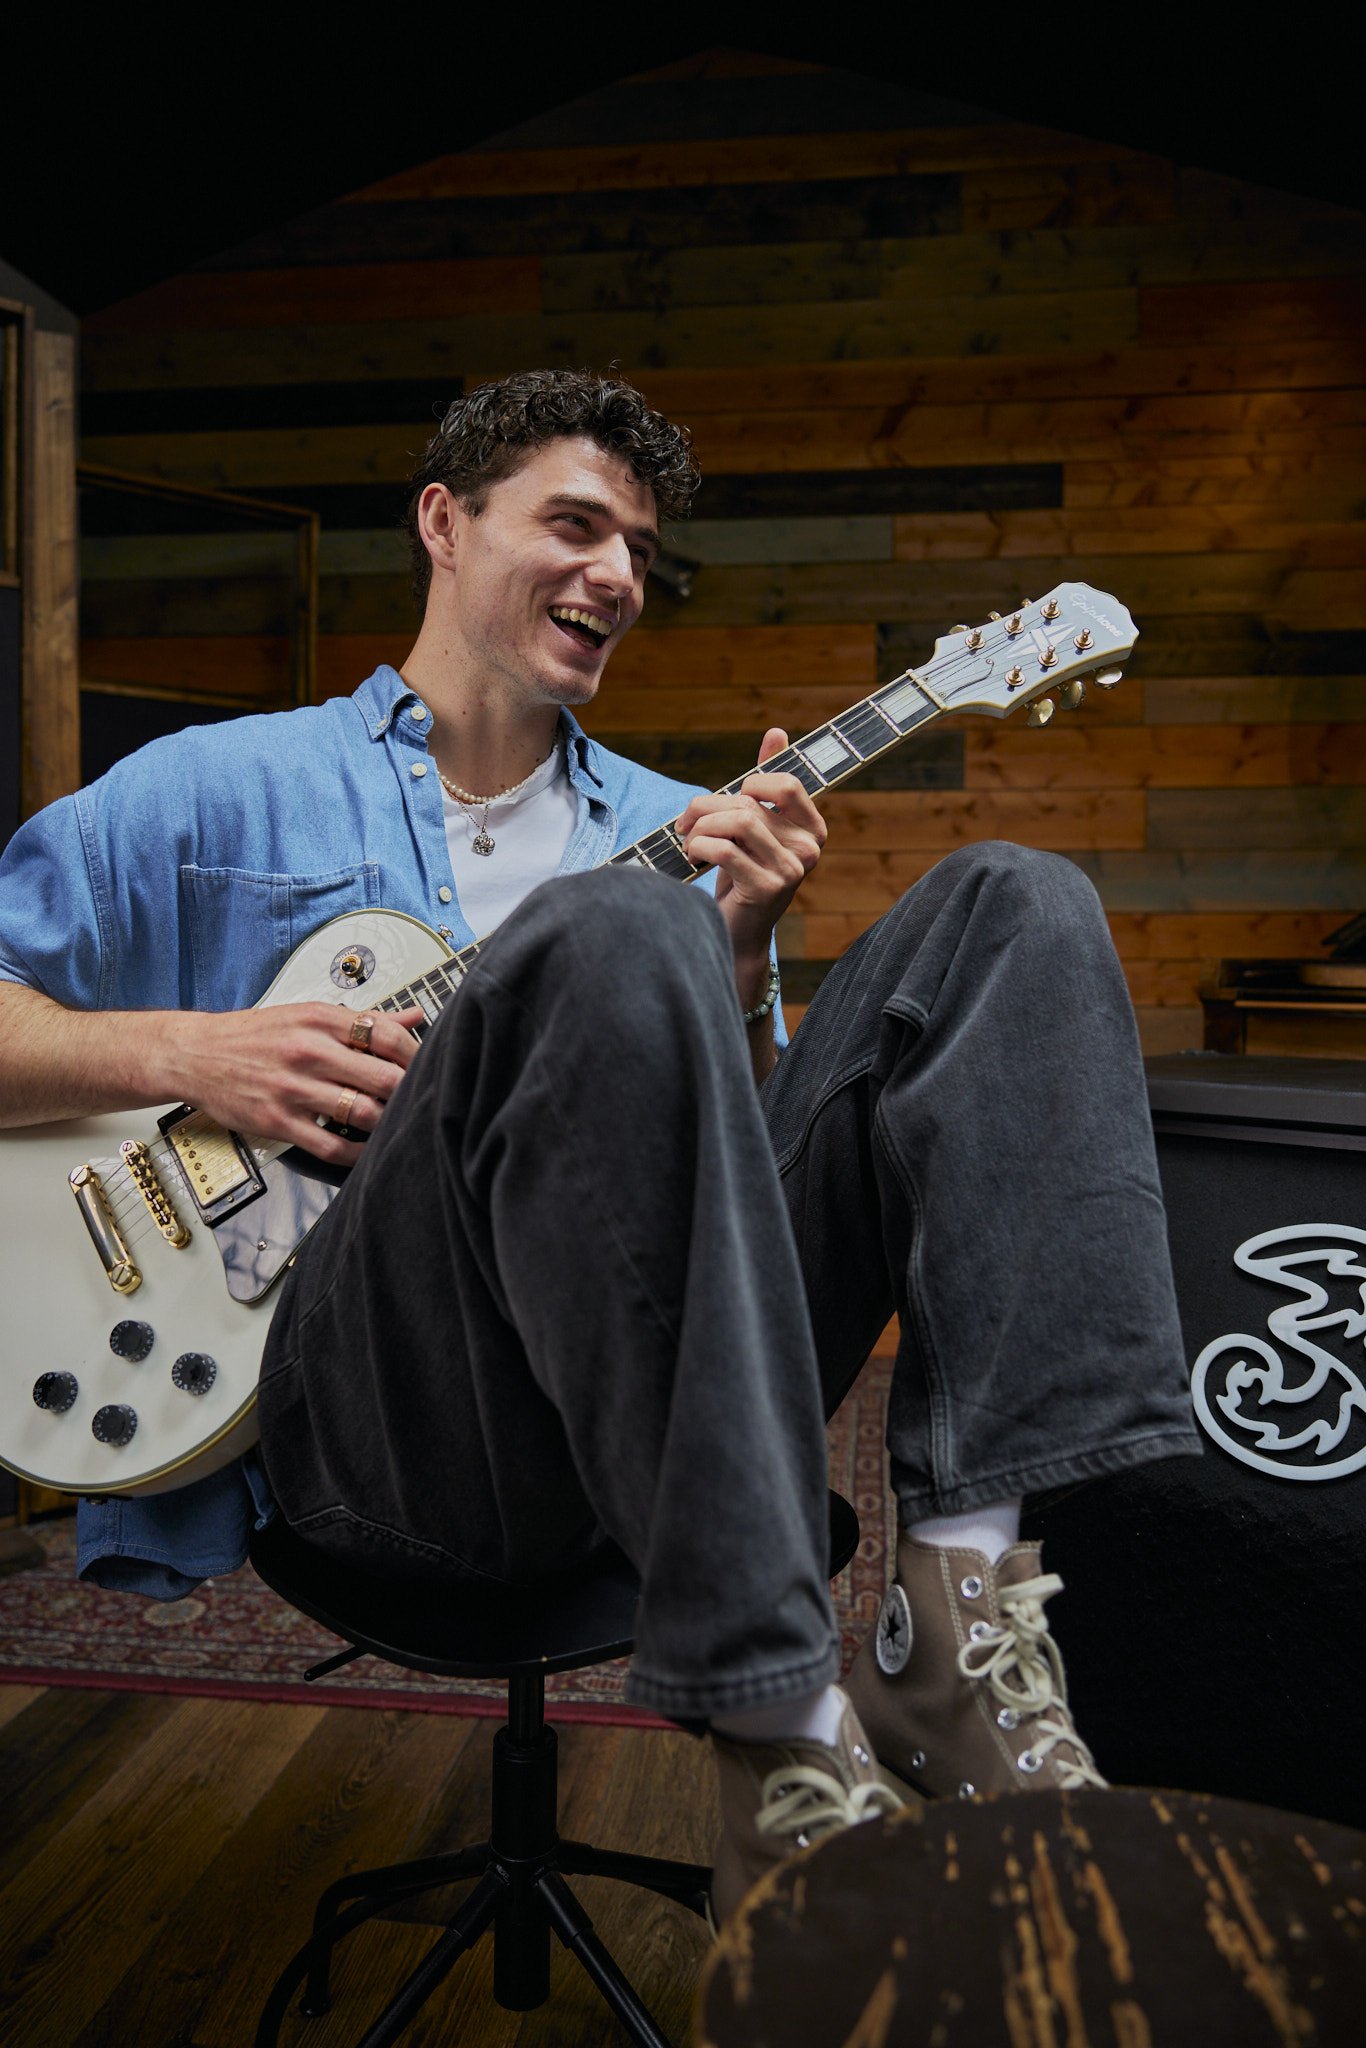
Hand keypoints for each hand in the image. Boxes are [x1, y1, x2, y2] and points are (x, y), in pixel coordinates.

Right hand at [160, 1001, 426, 1166]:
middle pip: (382, 1077)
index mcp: (320, 1020)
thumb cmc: (255, 1035)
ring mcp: (293, 1089)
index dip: (416, 1054)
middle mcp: (308, 1052)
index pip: (386, 1035)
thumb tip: (413, 1015)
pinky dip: (357, 1153)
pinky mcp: (278, 1122)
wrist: (197, 1054)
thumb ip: (364, 1019)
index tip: (427, 1065)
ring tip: (395, 1123)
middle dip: (408, 1092)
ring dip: (386, 1122)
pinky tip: (366, 1149)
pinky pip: (331, 1146)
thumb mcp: (309, 1015)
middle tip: (420, 1100)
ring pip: (362, 1113)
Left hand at [675, 728, 825, 1001]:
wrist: (736, 935)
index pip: (786, 782)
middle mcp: (809, 849)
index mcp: (813, 829)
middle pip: (749, 802)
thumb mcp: (754, 828)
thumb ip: (765, 784)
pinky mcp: (766, 889)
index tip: (725, 801)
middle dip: (705, 808)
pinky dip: (698, 847)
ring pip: (736, 822)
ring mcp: (790, 871)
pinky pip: (723, 850)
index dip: (749, 784)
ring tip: (688, 841)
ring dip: (699, 828)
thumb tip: (777, 732)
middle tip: (685, 824)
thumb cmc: (742, 875)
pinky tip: (691, 857)